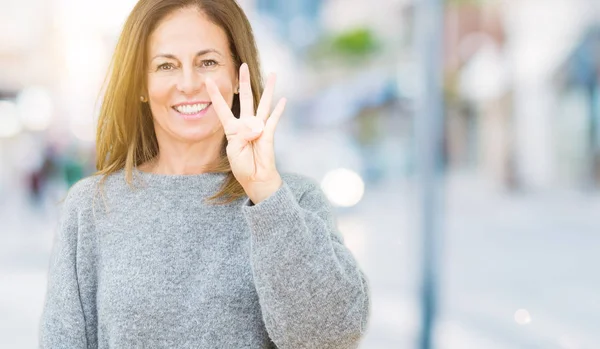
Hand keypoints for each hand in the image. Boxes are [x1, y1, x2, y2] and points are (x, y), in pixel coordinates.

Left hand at [206, 63, 285, 202]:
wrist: (256, 179)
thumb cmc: (243, 166)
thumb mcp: (234, 150)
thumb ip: (242, 136)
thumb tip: (255, 125)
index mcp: (232, 129)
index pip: (222, 108)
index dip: (215, 95)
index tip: (207, 81)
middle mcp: (246, 124)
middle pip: (246, 98)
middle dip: (244, 81)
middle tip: (244, 66)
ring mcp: (259, 127)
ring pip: (263, 104)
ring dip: (268, 89)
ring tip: (273, 75)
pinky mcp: (269, 134)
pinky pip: (273, 120)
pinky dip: (278, 110)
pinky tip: (283, 100)